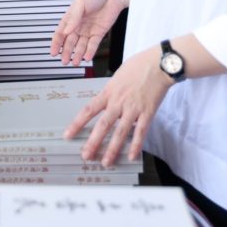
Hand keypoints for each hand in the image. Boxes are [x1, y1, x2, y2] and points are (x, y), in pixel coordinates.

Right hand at [50, 0, 134, 64]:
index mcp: (70, 17)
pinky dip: (89, 51)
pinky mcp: (99, 32)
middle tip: (64, 61)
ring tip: (75, 63)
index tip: (53, 52)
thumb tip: (66, 31)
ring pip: (81, 45)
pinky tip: (86, 57)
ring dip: (77, 54)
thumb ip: (73, 19)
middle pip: (70, 42)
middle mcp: (78, 25)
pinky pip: (93, 44)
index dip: (56, 43)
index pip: (60, 33)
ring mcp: (88, 30)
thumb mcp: (81, 4)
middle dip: (66, 52)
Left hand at [65, 46, 172, 165]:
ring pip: (120, 132)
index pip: (89, 110)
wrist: (159, 64)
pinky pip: (141, 132)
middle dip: (93, 142)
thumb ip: (110, 91)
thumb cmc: (138, 66)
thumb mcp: (117, 76)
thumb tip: (105, 102)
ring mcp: (133, 109)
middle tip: (85, 156)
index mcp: (108, 92)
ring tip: (106, 162)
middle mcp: (118, 102)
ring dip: (112, 149)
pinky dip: (136, 145)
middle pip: (103, 125)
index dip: (77, 124)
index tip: (67, 135)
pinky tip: (131, 156)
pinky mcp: (148, 113)